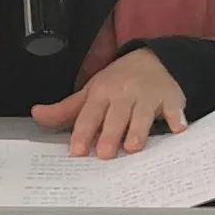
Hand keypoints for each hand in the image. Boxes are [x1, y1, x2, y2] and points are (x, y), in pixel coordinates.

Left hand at [31, 49, 186, 159]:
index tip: (76, 151)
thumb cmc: (117, 83)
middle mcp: (124, 93)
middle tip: (104, 154)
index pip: (90, 113)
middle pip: (116, 115)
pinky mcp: (170, 98)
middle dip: (110, 133)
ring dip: (138, 129)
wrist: (151, 60)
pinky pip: (174, 109)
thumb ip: (65, 110)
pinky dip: (176, 118)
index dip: (82, 132)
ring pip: (142, 114)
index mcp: (102, 92)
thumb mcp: (90, 92)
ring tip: (133, 147)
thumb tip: (36, 115)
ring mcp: (148, 96)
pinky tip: (178, 129)